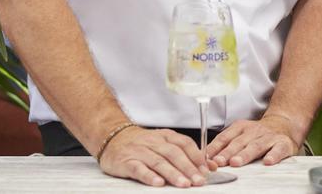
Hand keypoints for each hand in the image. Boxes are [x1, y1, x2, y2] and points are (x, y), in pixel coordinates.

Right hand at [99, 126, 215, 187]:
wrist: (113, 138)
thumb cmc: (143, 144)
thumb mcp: (164, 143)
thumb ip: (185, 154)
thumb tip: (209, 166)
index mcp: (166, 136)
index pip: (185, 144)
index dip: (197, 157)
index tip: (207, 170)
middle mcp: (154, 142)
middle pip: (174, 154)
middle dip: (188, 168)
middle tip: (199, 181)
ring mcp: (140, 151)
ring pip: (159, 162)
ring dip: (173, 174)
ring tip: (184, 184)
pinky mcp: (126, 162)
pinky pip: (139, 169)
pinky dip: (149, 176)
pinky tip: (158, 183)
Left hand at [207, 114, 301, 166]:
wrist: (284, 124)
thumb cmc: (257, 134)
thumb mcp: (240, 135)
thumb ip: (224, 146)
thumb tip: (205, 159)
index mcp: (240, 128)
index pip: (225, 137)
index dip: (215, 148)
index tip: (207, 158)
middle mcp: (254, 131)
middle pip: (238, 142)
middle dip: (227, 152)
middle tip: (219, 161)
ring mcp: (269, 137)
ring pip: (256, 146)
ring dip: (245, 154)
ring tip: (236, 162)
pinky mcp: (283, 144)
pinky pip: (278, 150)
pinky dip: (273, 155)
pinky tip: (267, 162)